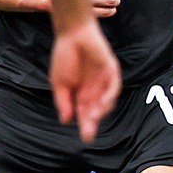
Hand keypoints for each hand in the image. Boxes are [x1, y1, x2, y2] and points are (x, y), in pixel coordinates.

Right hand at [49, 18, 122, 141]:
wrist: (71, 33)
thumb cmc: (64, 56)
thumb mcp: (59, 83)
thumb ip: (63, 101)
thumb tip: (66, 120)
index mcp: (82, 94)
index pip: (85, 113)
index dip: (86, 126)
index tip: (86, 139)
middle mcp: (95, 90)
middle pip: (97, 110)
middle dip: (93, 122)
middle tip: (89, 134)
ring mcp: (104, 80)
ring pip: (107, 101)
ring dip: (101, 110)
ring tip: (93, 117)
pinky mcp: (111, 70)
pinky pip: (114, 86)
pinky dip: (109, 95)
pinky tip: (102, 102)